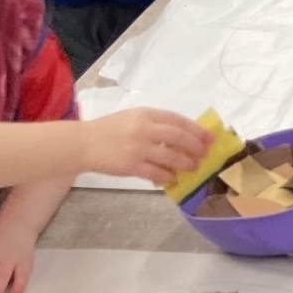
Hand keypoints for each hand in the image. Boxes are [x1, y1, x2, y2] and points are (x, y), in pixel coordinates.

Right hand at [82, 108, 210, 185]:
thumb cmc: (110, 130)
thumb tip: (184, 134)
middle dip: (195, 146)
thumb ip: (155, 123)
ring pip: (170, 156)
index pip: (177, 120)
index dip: (196, 129)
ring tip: (193, 167)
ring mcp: (137, 148)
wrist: (83, 143)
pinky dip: (167, 176)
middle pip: (178, 137)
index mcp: (145, 114)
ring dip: (185, 163)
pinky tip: (172, 178)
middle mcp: (143, 129)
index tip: (209, 137)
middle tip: (204, 154)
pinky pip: (156, 172)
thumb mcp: (132, 117)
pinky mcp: (131, 165)